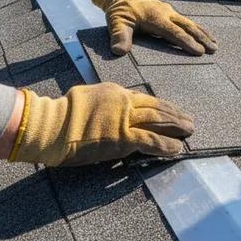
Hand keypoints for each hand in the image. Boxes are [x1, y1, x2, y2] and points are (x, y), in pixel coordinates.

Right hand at [8, 82, 193, 165]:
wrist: (52, 125)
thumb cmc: (63, 114)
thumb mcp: (89, 96)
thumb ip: (107, 101)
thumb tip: (115, 106)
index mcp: (116, 92)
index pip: (145, 99)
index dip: (162, 107)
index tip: (172, 111)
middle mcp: (124, 103)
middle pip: (157, 107)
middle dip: (175, 115)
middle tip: (189, 121)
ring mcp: (125, 120)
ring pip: (159, 121)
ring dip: (176, 127)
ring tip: (189, 132)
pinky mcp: (123, 138)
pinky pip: (151, 141)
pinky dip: (166, 145)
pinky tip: (176, 148)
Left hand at [92, 0, 216, 55]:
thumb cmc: (120, 11)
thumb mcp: (116, 22)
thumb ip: (119, 36)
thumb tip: (118, 51)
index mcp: (156, 17)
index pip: (175, 32)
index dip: (187, 42)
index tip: (199, 52)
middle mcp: (166, 13)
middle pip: (188, 27)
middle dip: (202, 38)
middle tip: (214, 50)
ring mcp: (170, 12)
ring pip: (190, 24)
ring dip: (203, 34)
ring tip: (215, 45)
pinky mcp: (171, 13)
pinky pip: (187, 22)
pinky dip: (198, 29)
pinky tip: (205, 36)